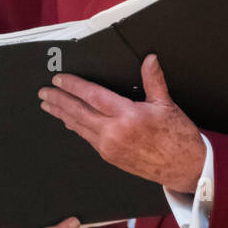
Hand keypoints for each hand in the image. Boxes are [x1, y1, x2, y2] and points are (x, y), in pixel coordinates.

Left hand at [39, 54, 204, 192]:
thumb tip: (149, 59)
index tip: (59, 79)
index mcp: (127, 116)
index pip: (92, 96)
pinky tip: (70, 122)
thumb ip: (154, 80)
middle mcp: (114, 132)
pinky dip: (76, 127)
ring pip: (79, 127)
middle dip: (58, 101)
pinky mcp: (110, 157)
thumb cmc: (177, 137)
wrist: (184, 168)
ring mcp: (110, 147)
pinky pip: (88, 138)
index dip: (73, 86)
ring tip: (49, 105)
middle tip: (44, 93)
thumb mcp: (166, 104)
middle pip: (78, 112)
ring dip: (62, 115)